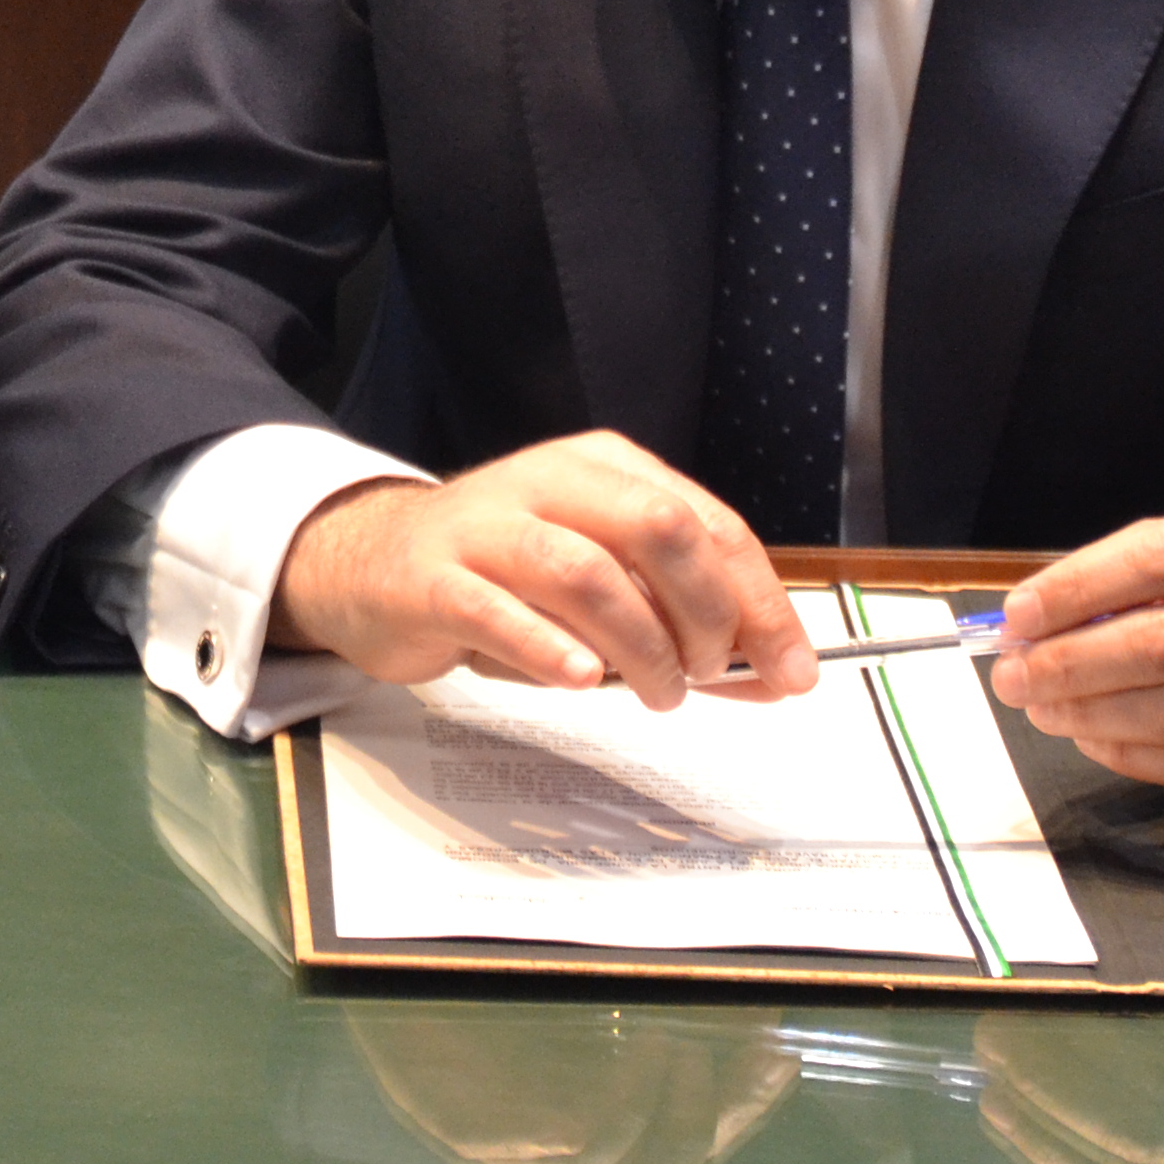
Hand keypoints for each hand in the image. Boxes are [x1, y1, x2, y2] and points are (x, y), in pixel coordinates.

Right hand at [268, 432, 814, 706]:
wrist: (370, 563)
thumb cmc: (502, 579)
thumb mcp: (603, 591)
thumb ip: (684, 627)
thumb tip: (777, 675)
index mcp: (602, 469)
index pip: (709, 524)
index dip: (762, 601)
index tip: (793, 670)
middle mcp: (550, 481)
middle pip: (659, 529)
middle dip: (708, 614)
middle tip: (709, 676)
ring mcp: (486, 526)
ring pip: (587, 572)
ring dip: (642, 646)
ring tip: (656, 694)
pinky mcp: (433, 577)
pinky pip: (499, 609)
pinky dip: (550, 649)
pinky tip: (581, 679)